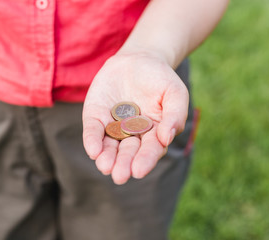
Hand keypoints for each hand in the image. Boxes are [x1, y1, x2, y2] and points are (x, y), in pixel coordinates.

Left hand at [82, 50, 188, 184]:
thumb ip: (175, 115)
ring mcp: (113, 126)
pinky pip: (94, 131)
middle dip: (124, 163)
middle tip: (120, 176)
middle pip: (128, 152)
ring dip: (107, 158)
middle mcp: (132, 134)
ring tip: (105, 167)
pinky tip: (94, 151)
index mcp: (154, 133)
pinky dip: (93, 141)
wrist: (138, 59)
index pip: (150, 149)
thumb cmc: (161, 79)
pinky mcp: (96, 117)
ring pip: (109, 146)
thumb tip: (167, 139)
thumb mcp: (175, 93)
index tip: (139, 170)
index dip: (145, 160)